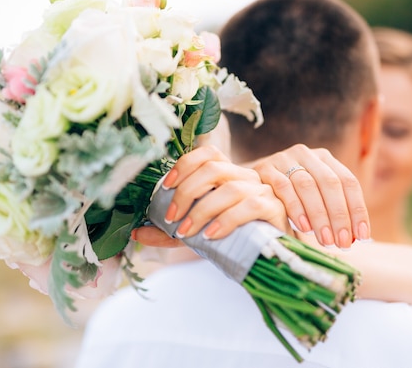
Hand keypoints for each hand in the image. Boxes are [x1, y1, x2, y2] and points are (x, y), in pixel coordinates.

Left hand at [133, 145, 289, 247]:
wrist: (268, 258)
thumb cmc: (231, 240)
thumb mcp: (195, 233)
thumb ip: (169, 232)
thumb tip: (136, 232)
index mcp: (228, 174)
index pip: (208, 153)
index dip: (184, 165)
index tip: (165, 187)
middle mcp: (246, 176)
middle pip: (214, 169)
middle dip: (187, 192)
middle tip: (172, 219)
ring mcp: (263, 191)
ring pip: (230, 189)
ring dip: (202, 210)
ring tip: (187, 232)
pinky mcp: (275, 209)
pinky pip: (250, 206)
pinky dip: (226, 220)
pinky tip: (211, 235)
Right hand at [249, 144, 369, 248]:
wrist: (248, 183)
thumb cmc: (287, 196)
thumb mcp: (312, 196)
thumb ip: (331, 210)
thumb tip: (356, 238)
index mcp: (324, 158)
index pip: (348, 181)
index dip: (357, 209)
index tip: (362, 235)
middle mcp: (307, 154)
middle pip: (330, 183)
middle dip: (339, 215)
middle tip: (343, 242)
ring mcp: (284, 158)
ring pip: (307, 185)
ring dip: (319, 215)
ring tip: (325, 240)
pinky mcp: (265, 167)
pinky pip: (283, 187)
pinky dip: (295, 208)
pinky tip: (303, 227)